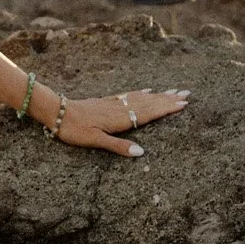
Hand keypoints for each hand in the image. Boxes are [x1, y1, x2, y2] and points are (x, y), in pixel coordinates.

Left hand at [48, 89, 190, 156]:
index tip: (183, 104)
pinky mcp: (107, 101)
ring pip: (141, 98)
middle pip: (149, 103)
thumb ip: (119, 146)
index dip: (166, 109)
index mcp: (120, 119)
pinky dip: (141, 93)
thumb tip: (142, 153)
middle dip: (168, 99)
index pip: (149, 113)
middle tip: (187, 95)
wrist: (57, 112)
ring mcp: (114, 103)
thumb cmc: (74, 130)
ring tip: (174, 91)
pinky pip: (129, 95)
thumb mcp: (96, 141)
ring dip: (159, 95)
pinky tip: (148, 90)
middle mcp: (120, 108)